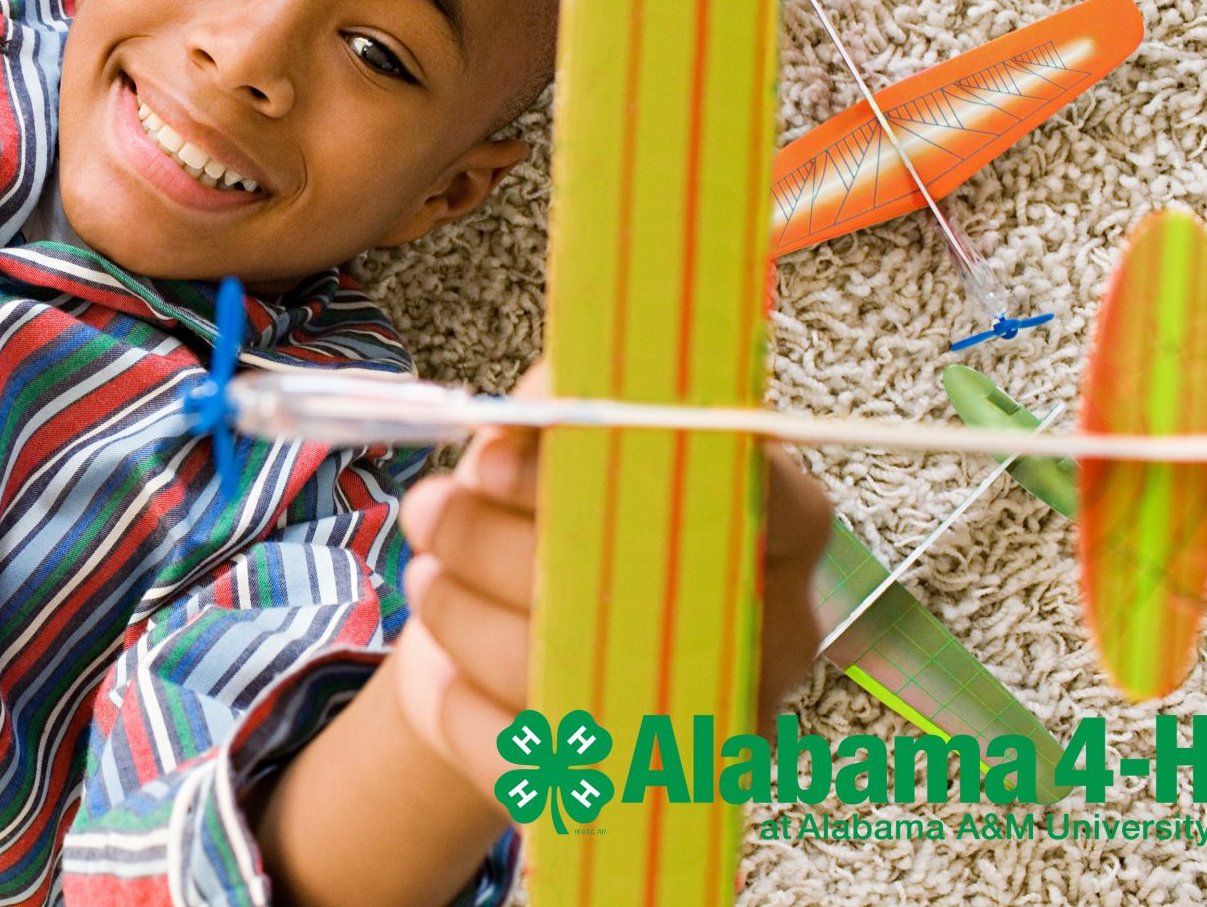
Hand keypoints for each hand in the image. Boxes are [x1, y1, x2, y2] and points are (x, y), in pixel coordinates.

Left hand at [393, 360, 835, 808]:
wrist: (514, 642)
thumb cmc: (555, 523)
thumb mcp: (556, 443)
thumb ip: (556, 408)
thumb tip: (522, 419)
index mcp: (781, 530)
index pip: (760, 494)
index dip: (624, 471)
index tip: (496, 458)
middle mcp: (770, 637)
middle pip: (648, 590)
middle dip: (501, 545)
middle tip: (428, 508)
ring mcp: (713, 727)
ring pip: (581, 678)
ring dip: (470, 619)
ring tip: (426, 576)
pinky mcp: (636, 798)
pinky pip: (537, 763)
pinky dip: (469, 709)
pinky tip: (444, 671)